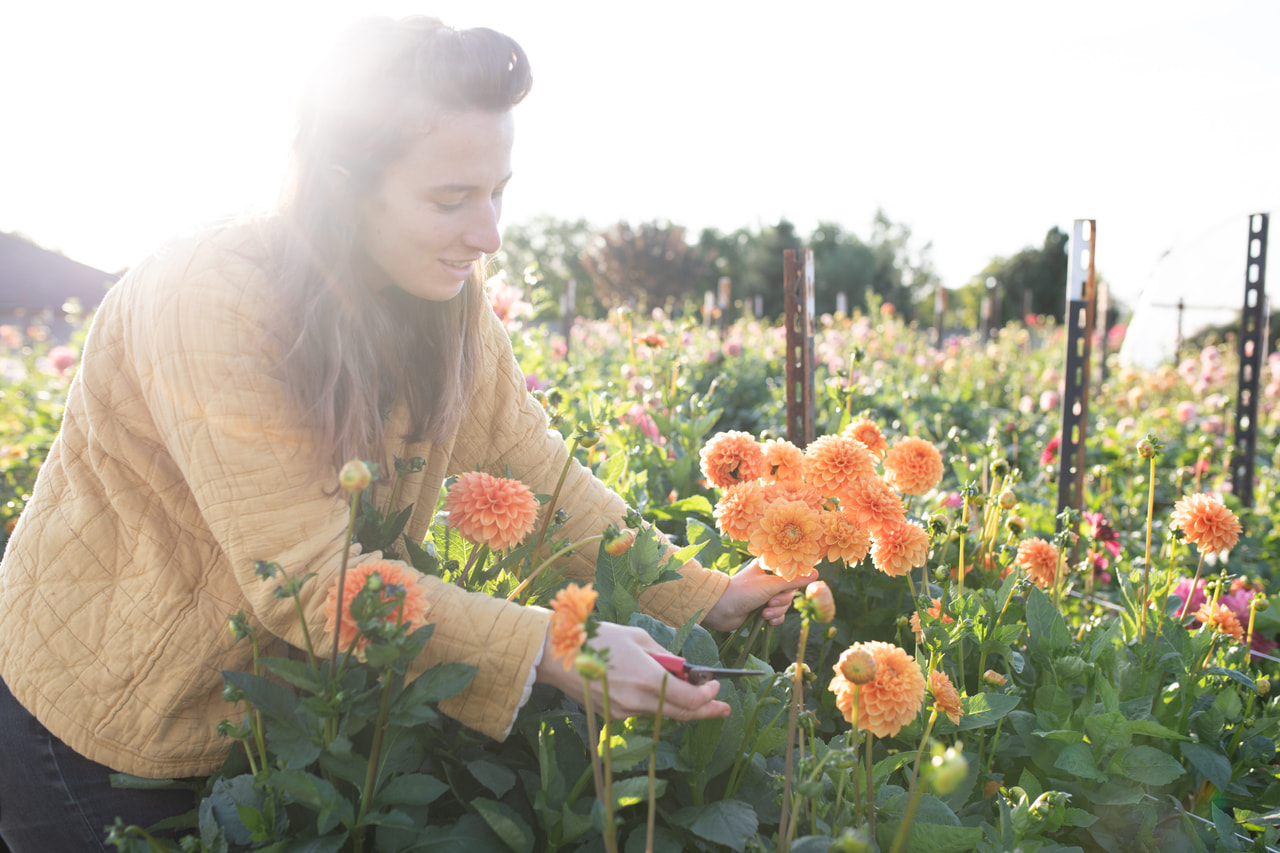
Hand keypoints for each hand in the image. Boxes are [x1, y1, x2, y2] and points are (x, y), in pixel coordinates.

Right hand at [535, 622, 730, 720]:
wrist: (559, 655)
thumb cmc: (600, 638)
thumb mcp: (638, 638)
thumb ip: (664, 657)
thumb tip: (683, 669)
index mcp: (647, 678)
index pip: (689, 699)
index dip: (708, 696)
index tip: (715, 686)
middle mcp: (637, 700)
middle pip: (681, 713)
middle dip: (706, 711)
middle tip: (724, 709)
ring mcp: (624, 711)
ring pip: (662, 713)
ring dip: (679, 705)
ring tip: (692, 692)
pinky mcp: (613, 715)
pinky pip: (643, 711)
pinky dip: (656, 703)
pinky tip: (657, 691)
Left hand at [700, 559, 818, 632]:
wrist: (721, 610)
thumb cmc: (743, 591)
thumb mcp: (771, 585)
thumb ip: (794, 580)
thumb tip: (816, 573)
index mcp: (769, 567)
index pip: (791, 572)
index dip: (794, 581)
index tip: (791, 586)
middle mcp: (768, 580)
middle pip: (790, 591)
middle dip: (782, 600)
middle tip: (769, 602)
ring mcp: (765, 595)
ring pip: (784, 605)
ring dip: (776, 611)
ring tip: (763, 613)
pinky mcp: (761, 609)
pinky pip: (778, 615)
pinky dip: (774, 619)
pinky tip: (764, 620)